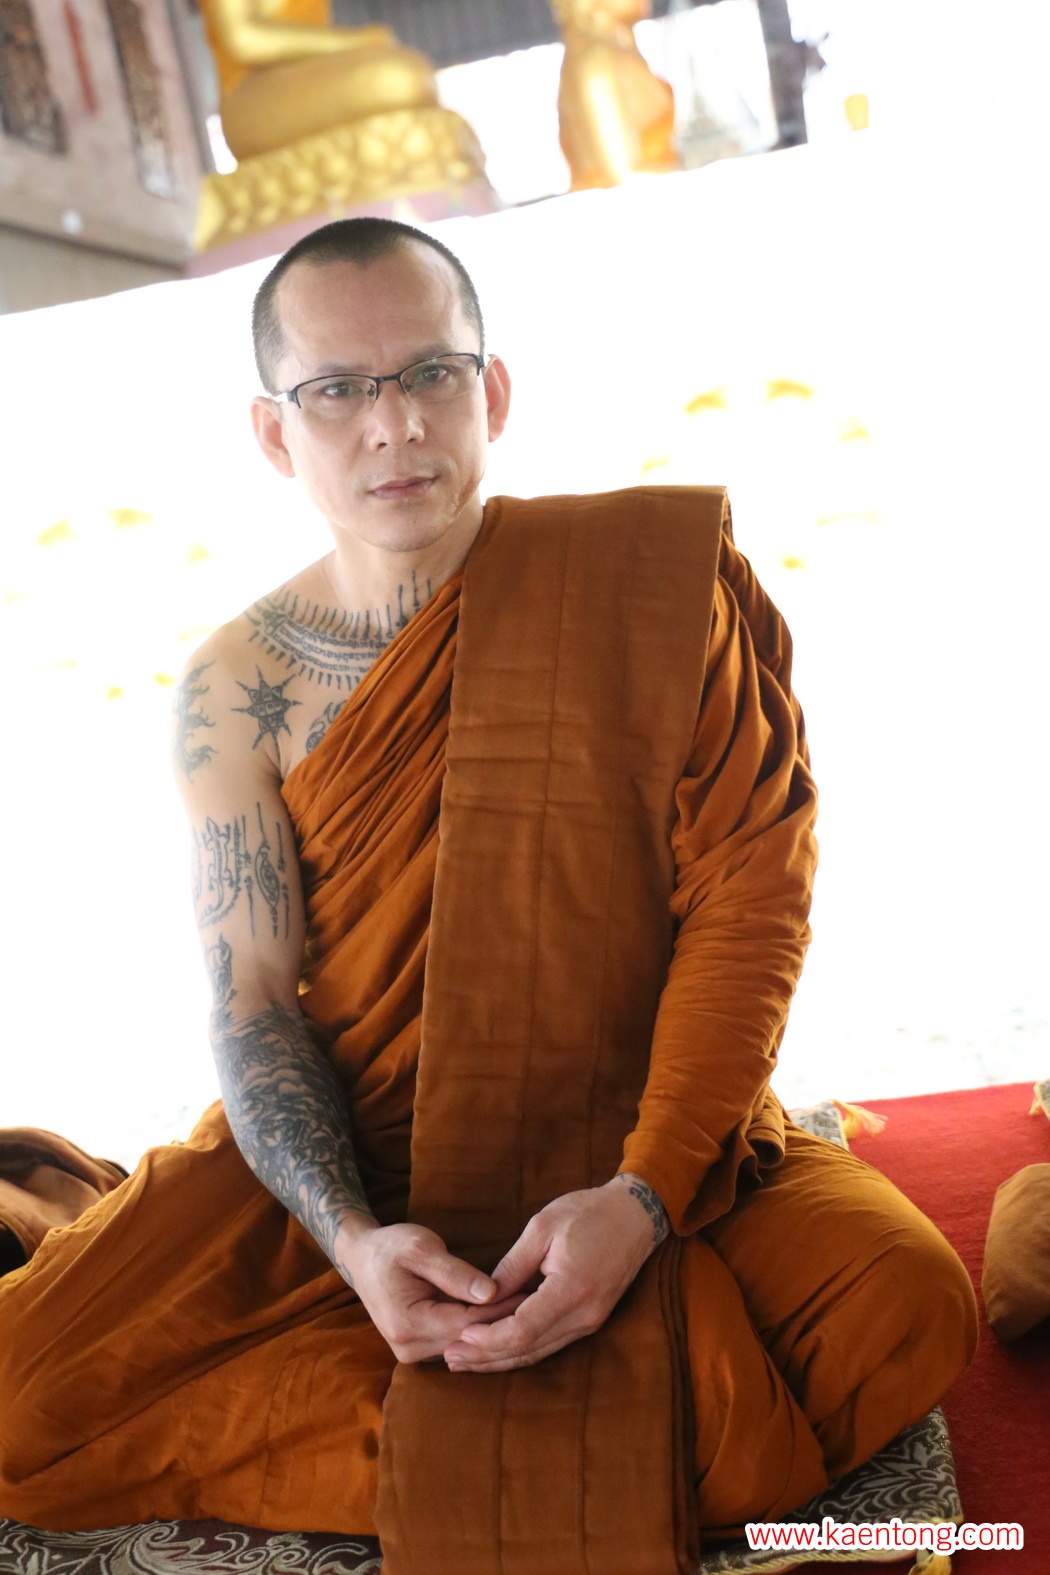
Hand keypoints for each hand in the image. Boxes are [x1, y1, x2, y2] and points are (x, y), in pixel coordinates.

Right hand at [335, 1219, 525, 1363]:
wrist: (362, 1259)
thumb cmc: (391, 1247)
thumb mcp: (421, 1248)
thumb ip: (455, 1273)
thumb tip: (491, 1292)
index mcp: (407, 1323)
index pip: (468, 1323)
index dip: (502, 1310)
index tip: (531, 1293)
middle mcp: (409, 1347)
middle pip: (469, 1339)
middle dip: (503, 1321)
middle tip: (537, 1301)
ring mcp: (412, 1353)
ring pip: (465, 1345)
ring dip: (493, 1328)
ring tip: (526, 1306)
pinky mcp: (418, 1351)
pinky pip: (455, 1343)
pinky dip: (478, 1329)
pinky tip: (501, 1313)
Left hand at [442, 1174, 668, 1373]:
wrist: (634, 1215)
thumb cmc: (588, 1212)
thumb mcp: (543, 1227)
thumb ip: (513, 1265)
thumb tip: (483, 1296)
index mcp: (572, 1288)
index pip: (523, 1329)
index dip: (489, 1338)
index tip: (460, 1335)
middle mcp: (584, 1314)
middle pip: (529, 1349)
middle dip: (487, 1356)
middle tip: (451, 1358)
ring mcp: (590, 1321)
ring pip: (539, 1352)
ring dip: (501, 1359)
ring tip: (465, 1361)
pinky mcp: (590, 1320)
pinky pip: (550, 1343)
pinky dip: (521, 1349)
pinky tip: (497, 1350)